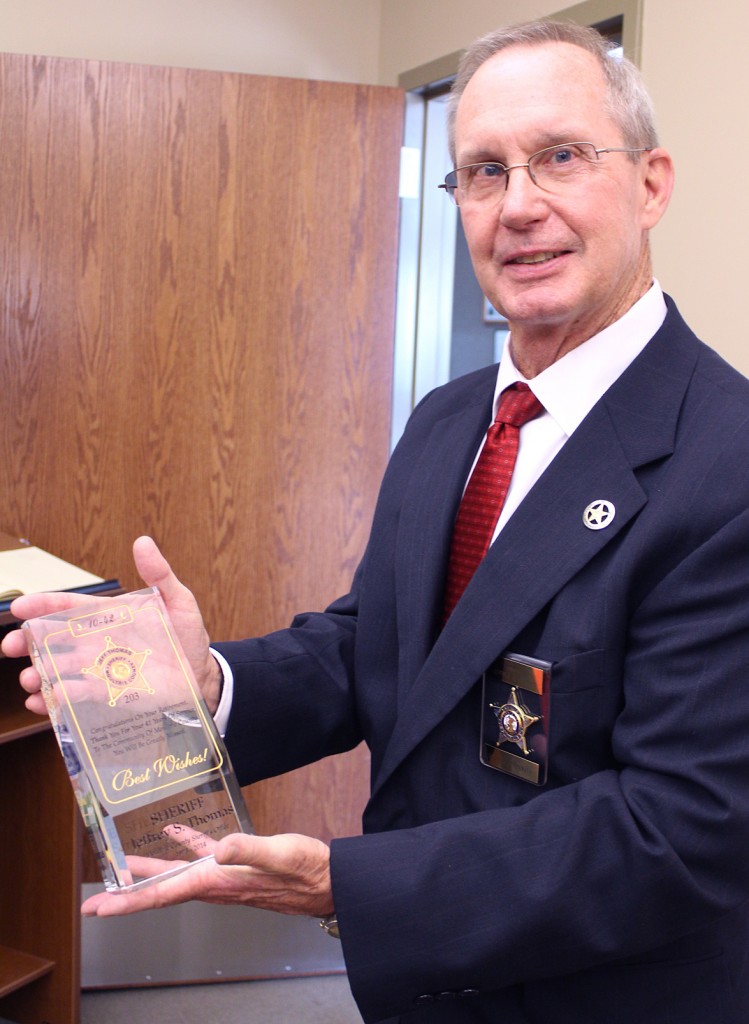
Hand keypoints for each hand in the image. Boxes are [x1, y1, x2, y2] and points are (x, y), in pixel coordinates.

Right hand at [0, 536, 221, 715]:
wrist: (201, 675)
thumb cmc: (186, 635)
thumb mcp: (178, 601)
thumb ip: (159, 574)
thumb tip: (143, 542)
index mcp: (108, 616)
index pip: (69, 607)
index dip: (44, 605)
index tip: (20, 607)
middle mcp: (96, 642)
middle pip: (53, 640)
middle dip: (28, 643)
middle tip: (10, 647)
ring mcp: (99, 669)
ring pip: (59, 671)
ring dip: (40, 675)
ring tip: (30, 680)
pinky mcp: (107, 694)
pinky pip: (75, 698)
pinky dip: (56, 702)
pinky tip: (44, 703)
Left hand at [81, 829, 333, 919]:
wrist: (330, 882)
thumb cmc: (308, 870)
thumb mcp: (280, 854)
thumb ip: (249, 849)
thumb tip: (219, 847)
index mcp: (220, 882)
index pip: (164, 894)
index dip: (130, 900)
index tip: (101, 908)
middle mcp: (216, 884)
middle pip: (161, 893)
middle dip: (126, 897)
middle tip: (95, 902)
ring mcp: (225, 877)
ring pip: (176, 877)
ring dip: (148, 873)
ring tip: (123, 867)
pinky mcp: (237, 865)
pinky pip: (202, 857)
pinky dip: (184, 846)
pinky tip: (174, 834)